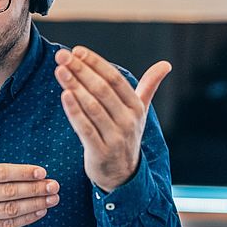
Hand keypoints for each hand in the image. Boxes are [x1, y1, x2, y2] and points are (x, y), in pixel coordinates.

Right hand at [0, 126, 59, 226]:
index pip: (0, 173)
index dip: (23, 172)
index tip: (42, 172)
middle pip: (8, 192)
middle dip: (34, 189)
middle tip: (53, 186)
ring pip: (10, 210)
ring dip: (34, 204)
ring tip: (52, 199)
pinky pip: (7, 226)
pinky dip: (26, 219)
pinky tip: (40, 212)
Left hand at [54, 46, 170, 191]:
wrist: (123, 175)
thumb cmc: (126, 136)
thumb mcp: (139, 112)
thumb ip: (149, 86)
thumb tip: (166, 64)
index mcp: (136, 108)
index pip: (115, 79)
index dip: (96, 63)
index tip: (77, 51)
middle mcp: (128, 121)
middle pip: (102, 90)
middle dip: (81, 71)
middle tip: (62, 56)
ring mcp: (115, 138)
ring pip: (92, 107)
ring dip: (74, 86)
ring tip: (60, 70)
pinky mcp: (100, 152)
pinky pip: (85, 128)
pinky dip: (74, 111)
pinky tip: (64, 95)